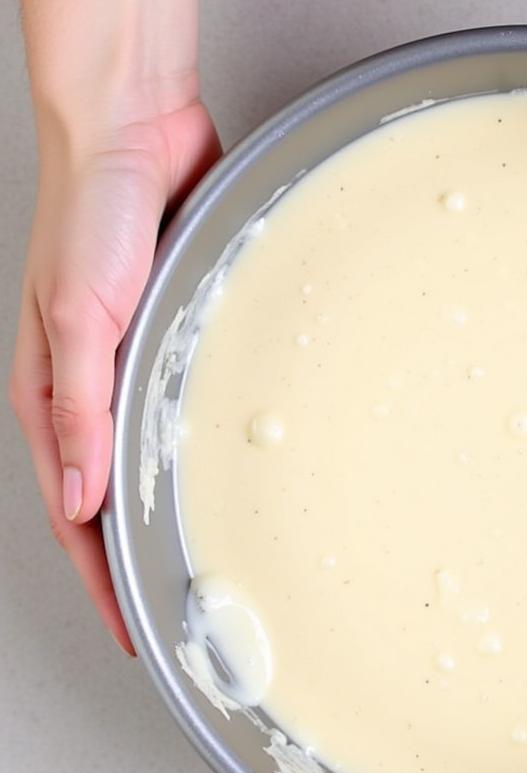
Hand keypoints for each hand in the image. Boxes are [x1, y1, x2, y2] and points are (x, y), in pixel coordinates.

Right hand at [9, 101, 219, 653]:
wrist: (132, 139)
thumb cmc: (91, 216)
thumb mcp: (76, 320)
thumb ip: (78, 411)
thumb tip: (79, 501)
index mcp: (54, 398)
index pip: (76, 517)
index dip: (103, 581)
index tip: (136, 633)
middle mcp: (92, 395)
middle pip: (114, 505)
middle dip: (138, 566)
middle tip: (183, 614)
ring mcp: (134, 371)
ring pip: (152, 466)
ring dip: (173, 516)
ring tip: (211, 563)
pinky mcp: (172, 343)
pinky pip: (183, 416)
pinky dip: (198, 457)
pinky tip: (227, 477)